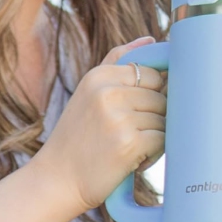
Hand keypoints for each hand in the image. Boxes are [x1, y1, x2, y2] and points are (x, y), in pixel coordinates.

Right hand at [35, 39, 166, 213]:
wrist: (56, 182)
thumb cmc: (78, 137)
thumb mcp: (89, 92)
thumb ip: (118, 61)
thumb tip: (151, 39)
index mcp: (99, 75)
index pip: (153, 74)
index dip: (153, 96)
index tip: (136, 112)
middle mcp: (107, 93)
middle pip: (162, 97)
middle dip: (154, 118)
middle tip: (130, 134)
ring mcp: (118, 118)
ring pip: (165, 120)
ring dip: (155, 137)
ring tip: (129, 147)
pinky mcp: (129, 144)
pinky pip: (163, 140)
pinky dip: (154, 154)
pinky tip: (133, 160)